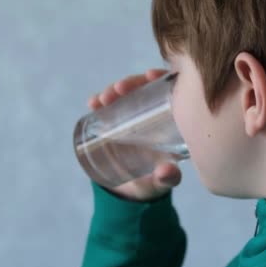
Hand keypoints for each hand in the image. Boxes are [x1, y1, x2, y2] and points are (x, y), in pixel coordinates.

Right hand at [88, 69, 181, 200]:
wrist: (134, 190)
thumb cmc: (156, 179)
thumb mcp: (165, 180)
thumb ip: (168, 177)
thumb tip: (166, 172)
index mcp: (173, 119)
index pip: (170, 90)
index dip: (161, 78)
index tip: (151, 75)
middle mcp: (153, 114)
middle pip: (145, 88)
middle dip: (131, 83)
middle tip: (119, 89)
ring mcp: (132, 116)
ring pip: (125, 95)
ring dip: (112, 91)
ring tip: (103, 99)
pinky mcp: (114, 123)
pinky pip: (107, 108)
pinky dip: (99, 103)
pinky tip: (92, 103)